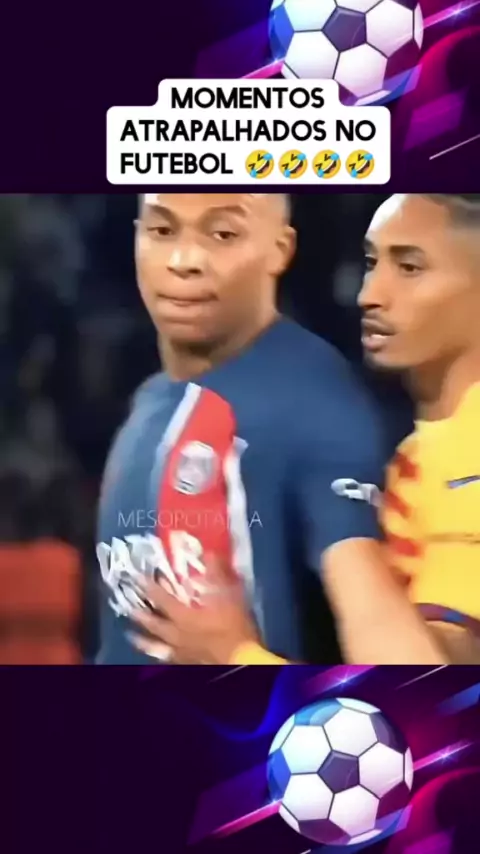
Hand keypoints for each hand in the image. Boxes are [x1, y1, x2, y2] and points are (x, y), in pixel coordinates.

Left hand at [129, 556, 258, 663]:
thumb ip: (218, 574)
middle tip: (128, 608)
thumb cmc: (235, 628)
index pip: (161, 598)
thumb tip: (208, 552)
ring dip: (142, 639)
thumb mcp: (230, 596)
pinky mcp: (186, 664)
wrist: (241, 662)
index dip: (149, 586)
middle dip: (139, 614)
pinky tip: (159, 654)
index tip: (136, 578)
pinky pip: (167, 659)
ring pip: (154, 646)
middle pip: (152, 624)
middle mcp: (176, 634)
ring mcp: (179, 652)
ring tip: (131, 635)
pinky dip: (160, 654)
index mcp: (183, 616)